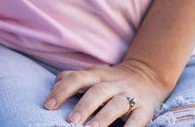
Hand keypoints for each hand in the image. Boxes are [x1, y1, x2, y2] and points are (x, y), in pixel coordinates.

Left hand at [43, 59, 169, 125]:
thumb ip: (74, 79)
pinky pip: (137, 120)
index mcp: (96, 74)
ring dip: (103, 117)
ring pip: (116, 104)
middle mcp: (112, 83)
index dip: (61, 90)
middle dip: (83, 106)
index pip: (76, 78)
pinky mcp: (144, 109)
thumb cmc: (110, 80)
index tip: (48, 105)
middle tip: (70, 121)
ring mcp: (129, 95)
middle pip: (96, 91)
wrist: (147, 76)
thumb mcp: (93, 75)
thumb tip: (52, 88)